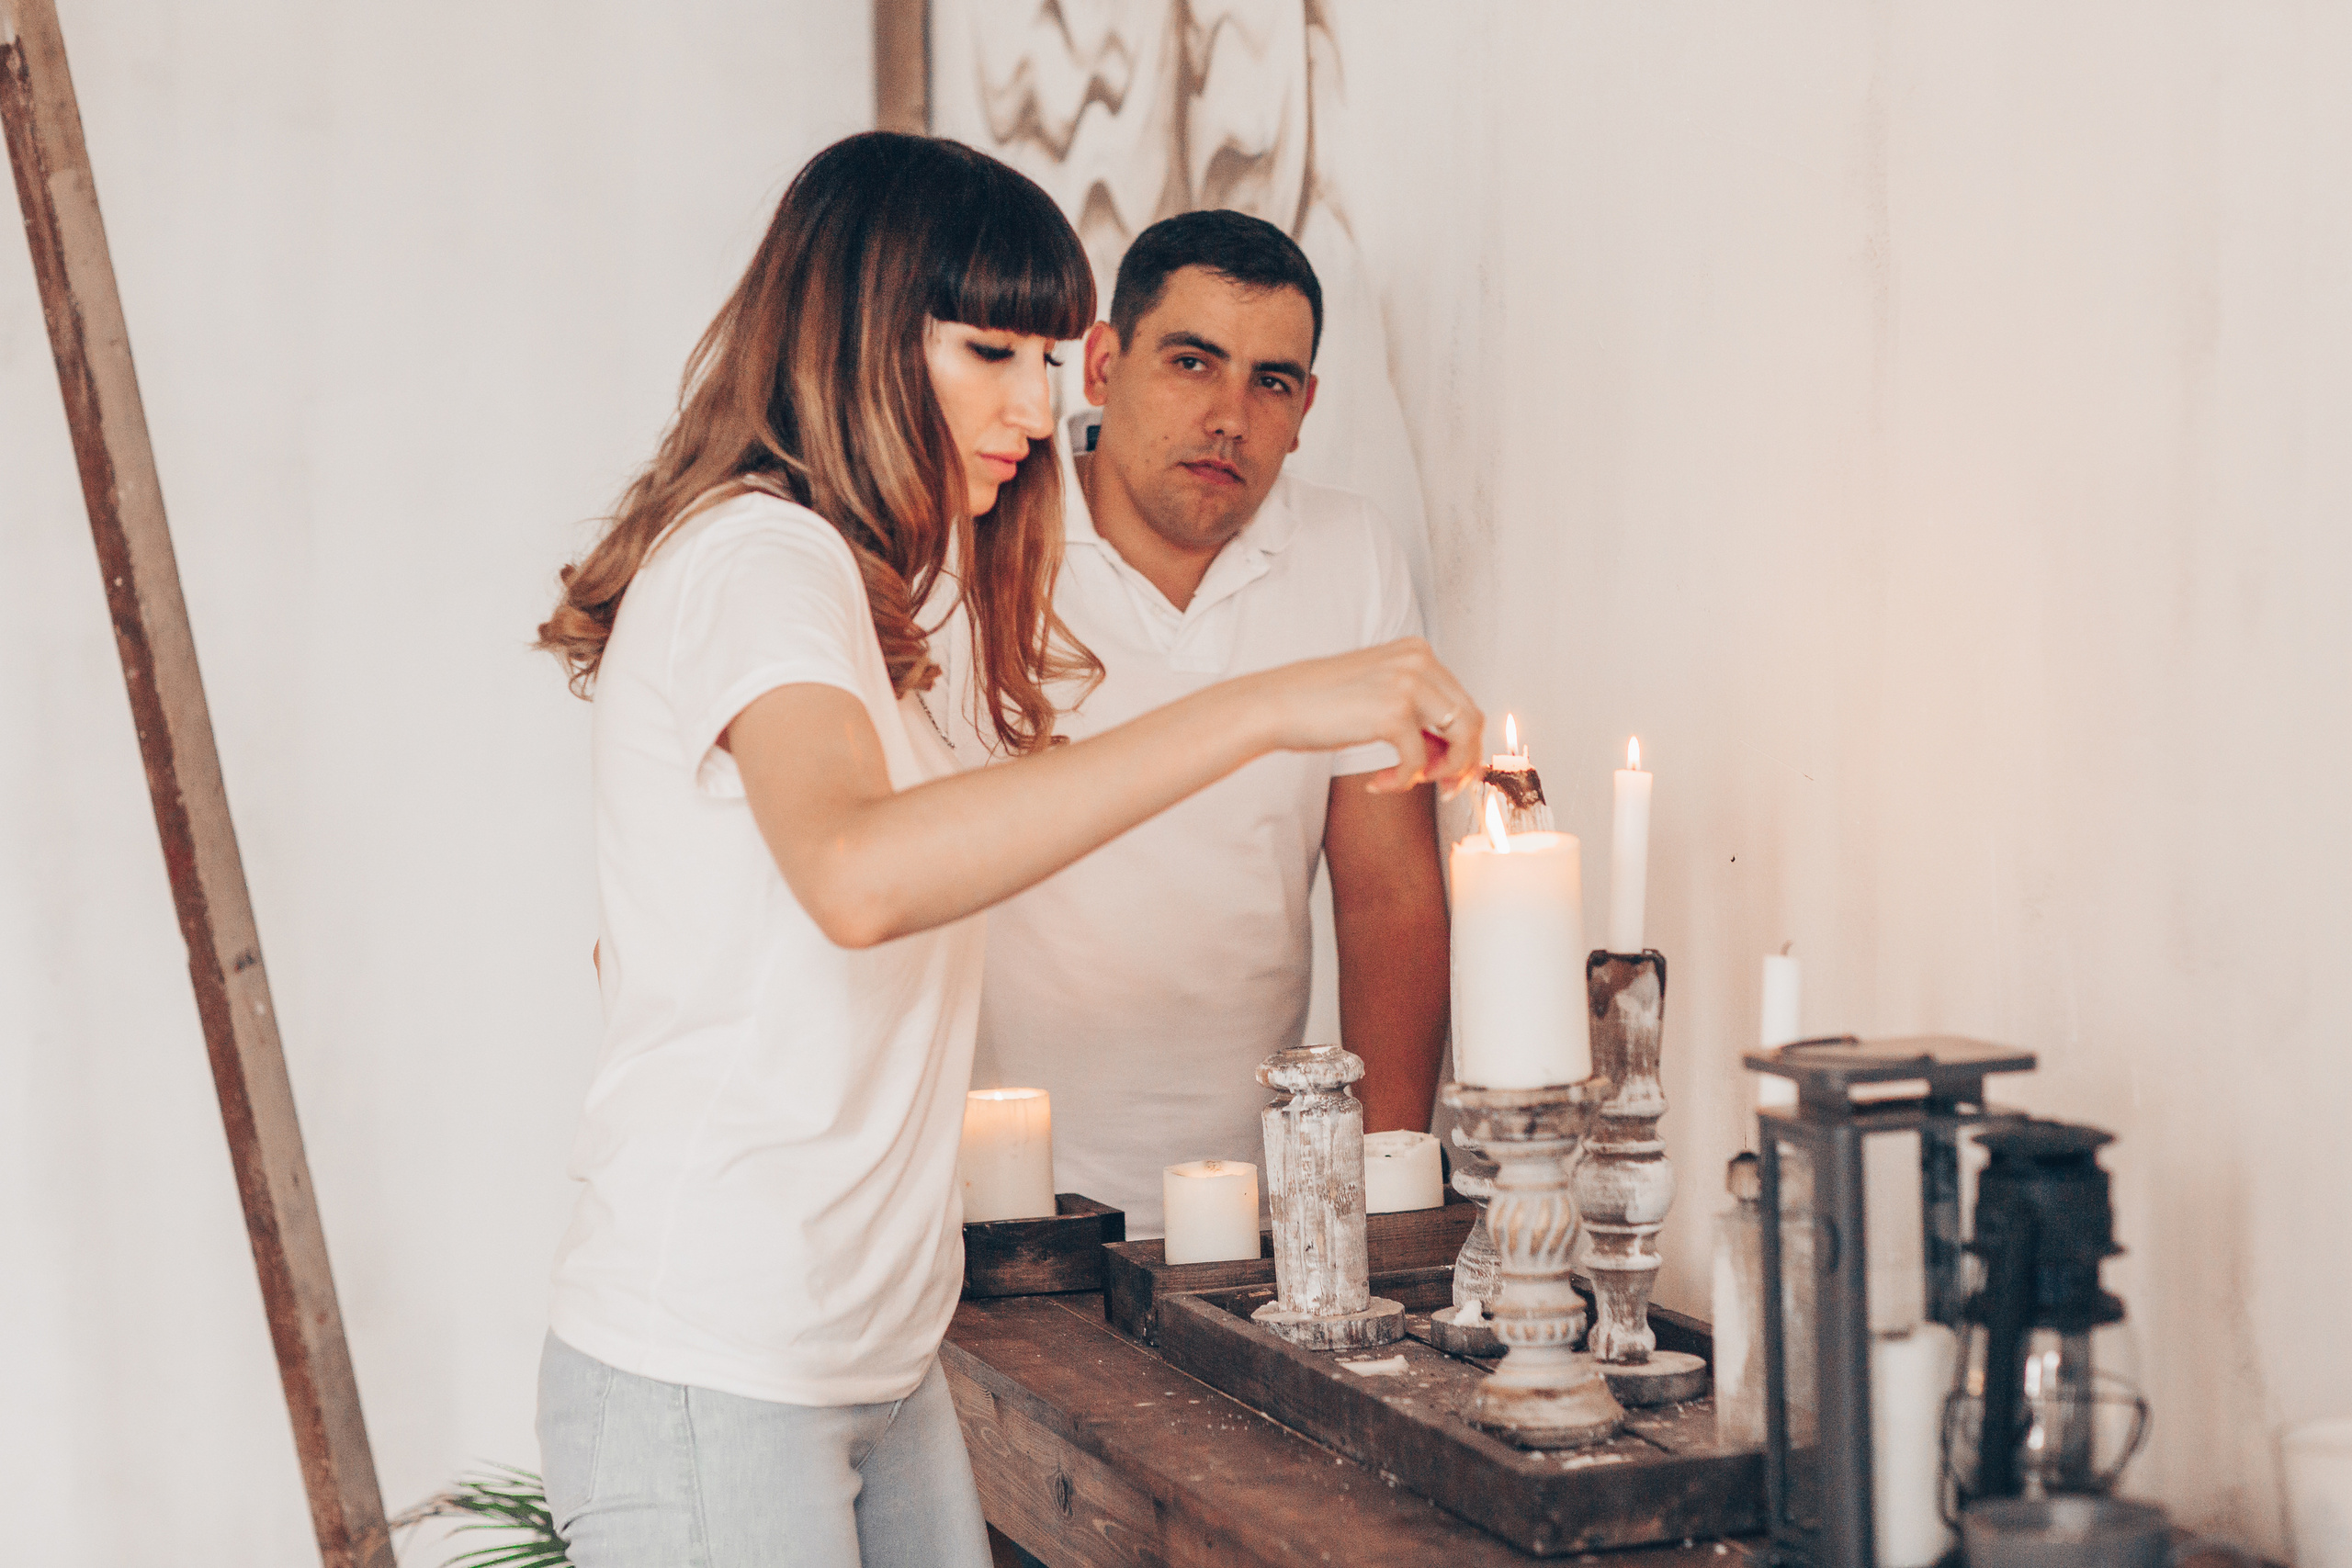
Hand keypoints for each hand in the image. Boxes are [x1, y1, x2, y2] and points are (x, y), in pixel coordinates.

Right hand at [1250, 639, 1484, 795]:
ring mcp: (1408, 683)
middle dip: (1462, 762)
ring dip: (1440, 771)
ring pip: (1460, 739)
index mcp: (1417, 652)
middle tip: (1443, 789)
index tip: (1446, 772)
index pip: (1464, 701)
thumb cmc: (1319, 704)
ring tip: (1406, 782)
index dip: (1462, 744)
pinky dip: (1402, 781)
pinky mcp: (1393, 712)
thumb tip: (1451, 752)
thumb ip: (1417, 713)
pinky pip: (1419, 761)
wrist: (1274, 705)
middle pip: (1471, 720)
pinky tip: (1376, 783)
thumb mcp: (1378, 695)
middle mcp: (1419, 660)